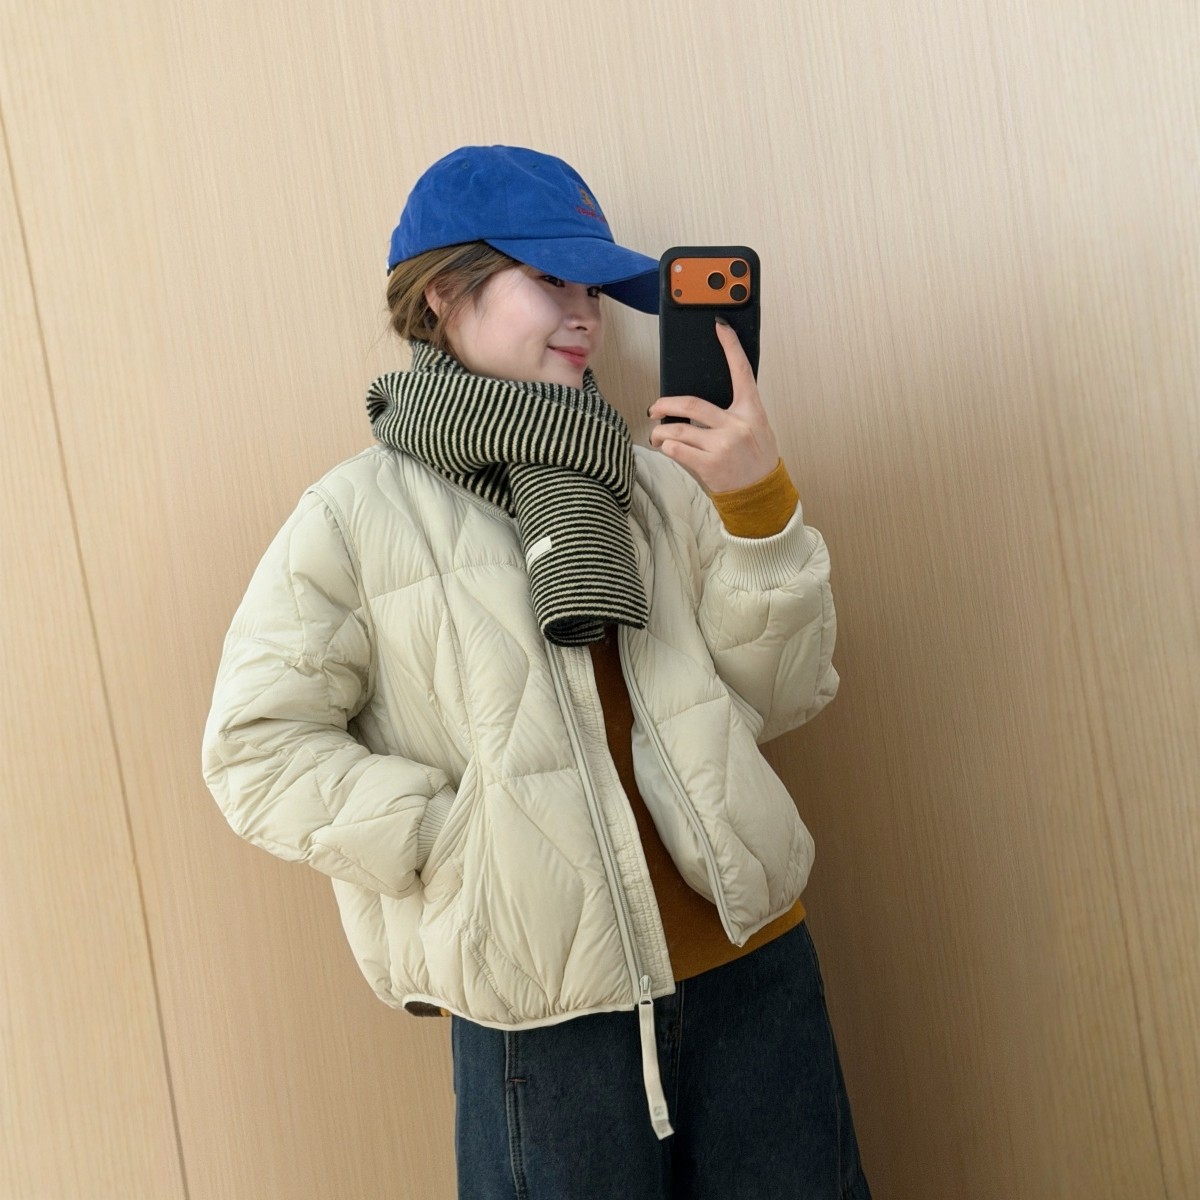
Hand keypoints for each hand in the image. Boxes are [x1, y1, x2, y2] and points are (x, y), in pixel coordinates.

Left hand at [648, 320, 779, 492]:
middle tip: (654, 408)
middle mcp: (736, 425)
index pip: (742, 372)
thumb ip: (734, 414)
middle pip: (691, 404)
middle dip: (665, 404)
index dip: (731, 347)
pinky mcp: (709, 466)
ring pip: (678, 430)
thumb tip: (698, 406)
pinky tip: (666, 448)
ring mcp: (723, 446)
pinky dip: (667, 447)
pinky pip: (677, 450)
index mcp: (751, 411)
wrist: (761, 495)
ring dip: (660, 432)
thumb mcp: (756, 430)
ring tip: (656, 435)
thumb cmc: (757, 461)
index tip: (720, 327)